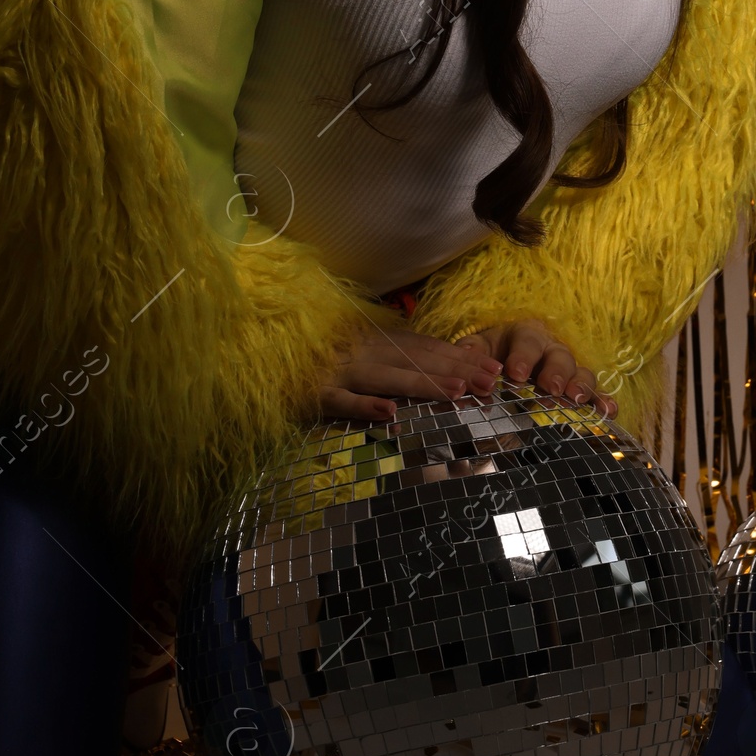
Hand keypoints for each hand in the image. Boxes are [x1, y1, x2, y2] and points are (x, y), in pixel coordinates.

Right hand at [316, 316, 502, 422]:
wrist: (261, 357)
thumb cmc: (315, 357)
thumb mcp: (357, 352)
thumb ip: (391, 358)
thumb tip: (438, 370)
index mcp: (373, 340)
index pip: (425, 348)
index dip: (459, 357)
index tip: (493, 367)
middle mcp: (361, 350)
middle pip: (415, 360)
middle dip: (456, 371)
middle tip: (490, 383)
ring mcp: (338, 371)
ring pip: (386, 378)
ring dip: (422, 384)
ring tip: (457, 392)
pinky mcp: (314, 394)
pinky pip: (341, 402)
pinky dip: (364, 407)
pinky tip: (389, 415)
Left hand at [453, 319, 616, 417]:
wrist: (511, 353)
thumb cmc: (494, 351)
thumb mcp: (479, 347)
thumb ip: (471, 352)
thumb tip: (465, 360)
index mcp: (526, 336)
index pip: (526, 342)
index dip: (523, 357)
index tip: (515, 374)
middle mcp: (552, 349)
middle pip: (559, 356)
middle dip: (556, 371)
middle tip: (550, 387)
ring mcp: (568, 368)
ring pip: (580, 372)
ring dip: (581, 385)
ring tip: (577, 399)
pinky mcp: (577, 386)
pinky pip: (595, 392)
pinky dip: (602, 401)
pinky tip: (608, 412)